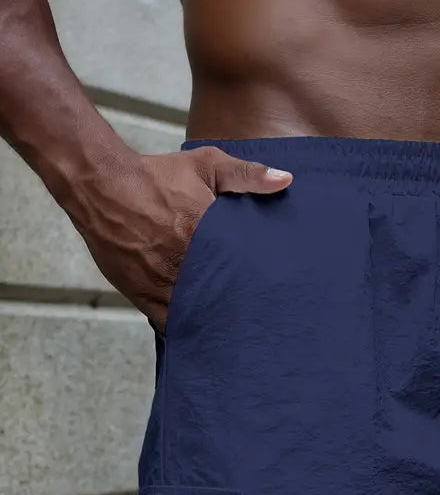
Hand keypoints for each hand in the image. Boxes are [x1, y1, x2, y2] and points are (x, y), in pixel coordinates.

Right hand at [73, 145, 292, 331]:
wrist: (100, 185)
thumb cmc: (155, 175)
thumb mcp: (205, 166)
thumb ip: (246, 175)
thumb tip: (284, 180)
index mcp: (206, 235)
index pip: (242, 272)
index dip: (254, 285)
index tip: (266, 291)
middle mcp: (184, 264)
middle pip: (221, 299)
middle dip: (235, 307)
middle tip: (252, 315)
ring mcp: (162, 283)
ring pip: (195, 316)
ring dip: (210, 321)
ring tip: (228, 328)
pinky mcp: (141, 294)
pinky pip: (168, 321)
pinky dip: (183, 326)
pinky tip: (197, 329)